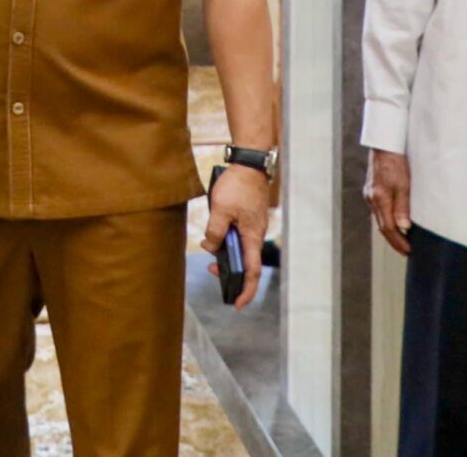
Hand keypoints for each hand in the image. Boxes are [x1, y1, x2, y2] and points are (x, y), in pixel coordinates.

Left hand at [201, 165, 272, 307]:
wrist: (249, 163)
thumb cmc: (238, 185)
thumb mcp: (221, 209)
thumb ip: (215, 231)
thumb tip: (210, 246)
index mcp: (252, 236)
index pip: (252, 271)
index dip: (246, 290)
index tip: (237, 303)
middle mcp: (256, 234)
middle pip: (246, 261)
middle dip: (230, 270)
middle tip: (213, 270)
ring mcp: (253, 225)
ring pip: (241, 247)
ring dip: (226, 251)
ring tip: (210, 247)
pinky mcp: (249, 217)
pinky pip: (239, 235)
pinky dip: (228, 239)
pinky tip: (216, 232)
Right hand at [363, 149, 411, 255]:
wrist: (384, 145)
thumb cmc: (395, 161)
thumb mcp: (403, 184)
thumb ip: (402, 207)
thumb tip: (404, 228)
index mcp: (379, 199)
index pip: (388, 228)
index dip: (398, 242)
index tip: (408, 251)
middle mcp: (371, 199)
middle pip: (381, 226)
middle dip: (394, 240)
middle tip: (405, 250)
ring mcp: (370, 194)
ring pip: (379, 219)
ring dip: (390, 231)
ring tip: (401, 240)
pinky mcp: (371, 190)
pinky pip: (378, 211)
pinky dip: (386, 220)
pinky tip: (393, 221)